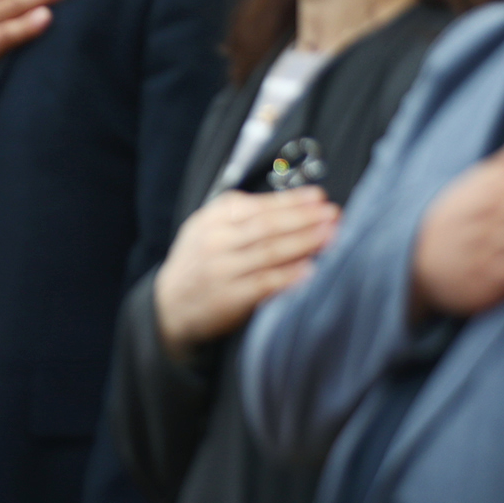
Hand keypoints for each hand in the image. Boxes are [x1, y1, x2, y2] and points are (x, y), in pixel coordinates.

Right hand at [154, 186, 338, 356]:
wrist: (170, 305)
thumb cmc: (199, 263)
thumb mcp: (206, 229)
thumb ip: (239, 216)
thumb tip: (291, 206)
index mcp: (212, 219)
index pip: (258, 206)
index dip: (291, 201)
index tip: (318, 197)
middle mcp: (215, 241)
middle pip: (267, 226)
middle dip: (304, 219)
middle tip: (333, 214)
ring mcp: (221, 270)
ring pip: (269, 252)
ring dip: (304, 242)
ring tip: (330, 236)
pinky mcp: (229, 297)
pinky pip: (265, 283)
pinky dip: (290, 275)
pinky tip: (311, 269)